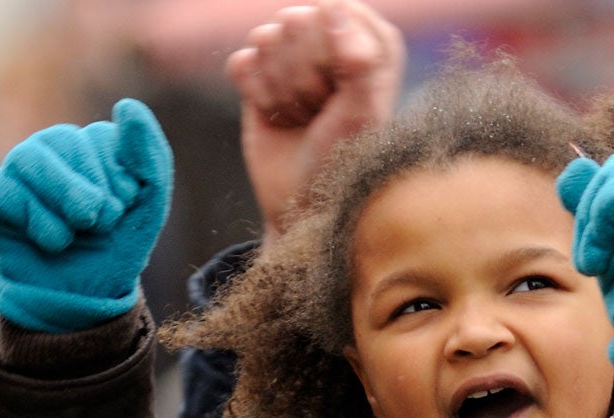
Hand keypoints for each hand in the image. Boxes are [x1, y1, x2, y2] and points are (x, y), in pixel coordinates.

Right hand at [0, 98, 173, 332]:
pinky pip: (8, 194)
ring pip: (30, 159)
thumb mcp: (148, 204)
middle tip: (100, 225)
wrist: (83, 295)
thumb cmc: (114, 245)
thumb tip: (128, 105)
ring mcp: (17, 170)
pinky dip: (39, 226)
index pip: (104, 138)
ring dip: (66, 203)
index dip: (122, 182)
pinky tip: (50, 243)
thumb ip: (149, 154)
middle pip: (67, 141)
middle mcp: (50, 147)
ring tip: (79, 231)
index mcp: (88, 143)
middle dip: (94, 194)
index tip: (123, 212)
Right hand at [227, 0, 404, 242]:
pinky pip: (242, 62)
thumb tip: (334, 7)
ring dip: (281, 89)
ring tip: (303, 117)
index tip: (342, 92)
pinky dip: (256, 95)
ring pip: (266, 38)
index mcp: (372, 42)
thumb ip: (359, 60)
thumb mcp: (362, 115)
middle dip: (303, 76)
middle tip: (321, 112)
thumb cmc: (344, 162)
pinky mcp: (260, 73)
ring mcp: (294, 55)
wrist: (304, 203)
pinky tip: (276, 116)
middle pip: (296, 21)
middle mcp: (334, 40)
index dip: (330, 53)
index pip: (335, 10)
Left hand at [555, 151, 613, 399]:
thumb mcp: (610, 242)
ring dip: (593, 225)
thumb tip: (573, 166)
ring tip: (601, 262)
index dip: (601, 206)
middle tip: (598, 258)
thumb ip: (596, 206)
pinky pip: (613, 194)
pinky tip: (602, 262)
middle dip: (593, 211)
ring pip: (613, 177)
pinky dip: (597, 231)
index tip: (605, 249)